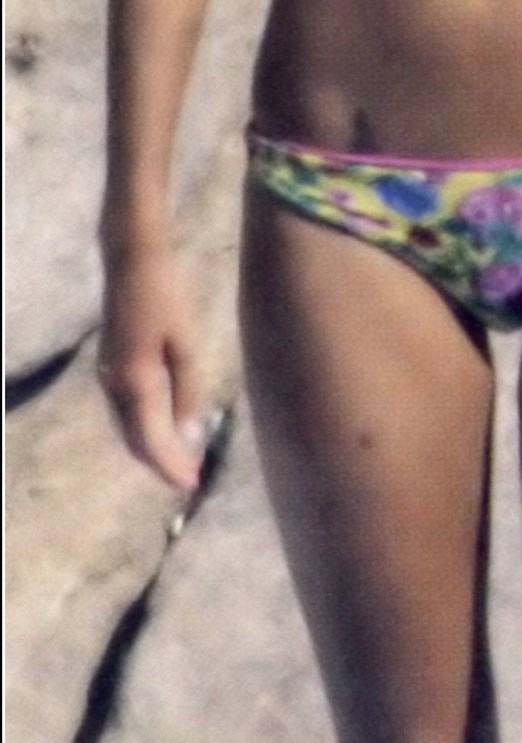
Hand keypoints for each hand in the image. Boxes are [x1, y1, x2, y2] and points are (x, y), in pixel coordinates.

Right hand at [98, 243, 204, 492]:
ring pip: (128, 426)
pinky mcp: (110, 364)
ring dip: (152, 446)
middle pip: (135, 439)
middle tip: (191, 478)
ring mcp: (107, 374)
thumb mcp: (184, 344)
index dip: (170, 466)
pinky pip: (125, 410)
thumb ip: (187, 391)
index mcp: (135, 381)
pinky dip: (144, 426)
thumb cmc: (165, 295)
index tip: (192, 484)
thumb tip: (189, 434)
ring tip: (182, 459)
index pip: (151, 440)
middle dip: (161, 462)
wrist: (130, 258)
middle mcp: (114, 384)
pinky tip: (164, 426)